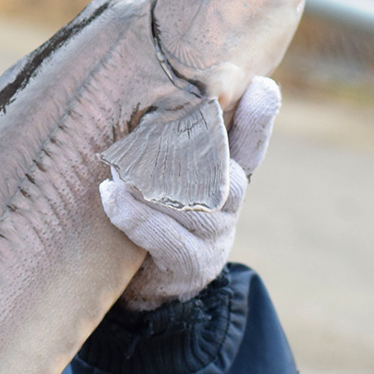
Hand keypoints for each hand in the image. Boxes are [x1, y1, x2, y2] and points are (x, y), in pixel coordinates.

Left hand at [100, 77, 280, 310]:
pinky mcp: (192, 265)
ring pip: (196, 206)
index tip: (263, 87)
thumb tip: (140, 104)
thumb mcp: (159, 179)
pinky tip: (111, 197)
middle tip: (144, 136)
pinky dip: (134, 216)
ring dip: (151, 188)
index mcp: (227, 177)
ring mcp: (215, 238)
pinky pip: (167, 237)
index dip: (259, 119)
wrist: (147, 286)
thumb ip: (161, 146)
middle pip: (228, 175)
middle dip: (190, 156)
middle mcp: (229, 206)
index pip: (250, 145)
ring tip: (117, 173)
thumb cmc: (151, 219)